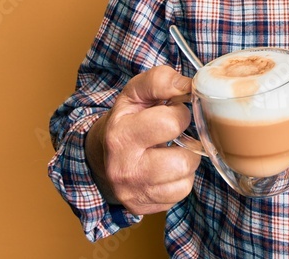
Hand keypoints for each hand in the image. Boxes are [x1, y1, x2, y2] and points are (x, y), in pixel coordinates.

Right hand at [85, 66, 200, 214]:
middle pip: (182, 160)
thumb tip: (188, 85)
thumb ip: (161, 81)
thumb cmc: (127, 119)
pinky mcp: (142, 206)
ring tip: (171, 152)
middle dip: (187, 143)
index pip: (170, 123)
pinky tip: (166, 169)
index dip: (180, 113)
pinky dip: (180, 180)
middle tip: (175, 135)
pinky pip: (180, 194)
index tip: (173, 112)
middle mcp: (124, 168)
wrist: (101, 155)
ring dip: (186, 162)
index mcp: (120, 135)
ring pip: (185, 179)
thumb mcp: (136, 93)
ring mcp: (133, 191)